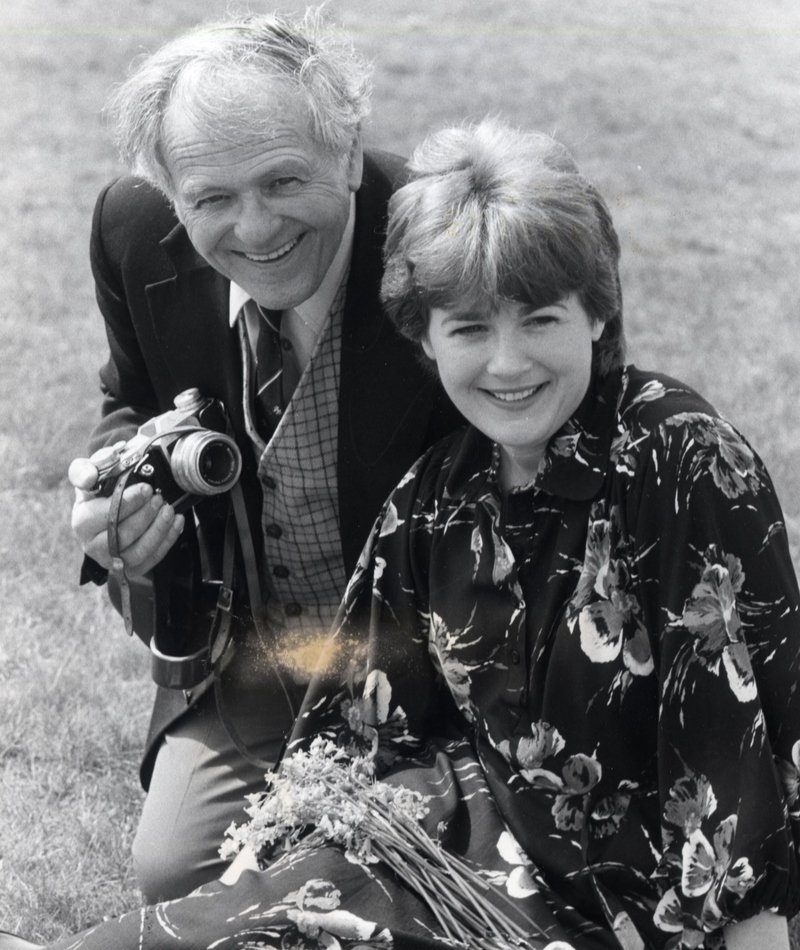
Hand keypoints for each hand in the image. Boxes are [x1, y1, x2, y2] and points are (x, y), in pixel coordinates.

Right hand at [69, 453, 184, 576]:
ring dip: (158, 530)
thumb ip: (84, 471)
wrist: (108, 509)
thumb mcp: (87, 474)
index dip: (128, 503)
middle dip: (145, 516)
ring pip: (138, 552)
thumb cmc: (99, 489)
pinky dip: (168, 540)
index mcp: (82, 522)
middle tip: (159, 498)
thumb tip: (89, 478)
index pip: (104, 516)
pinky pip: (152, 558)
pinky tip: (177, 522)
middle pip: (122, 536)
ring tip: (169, 510)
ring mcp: (113, 560)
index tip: (146, 488)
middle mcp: (93, 546)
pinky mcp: (131, 568)